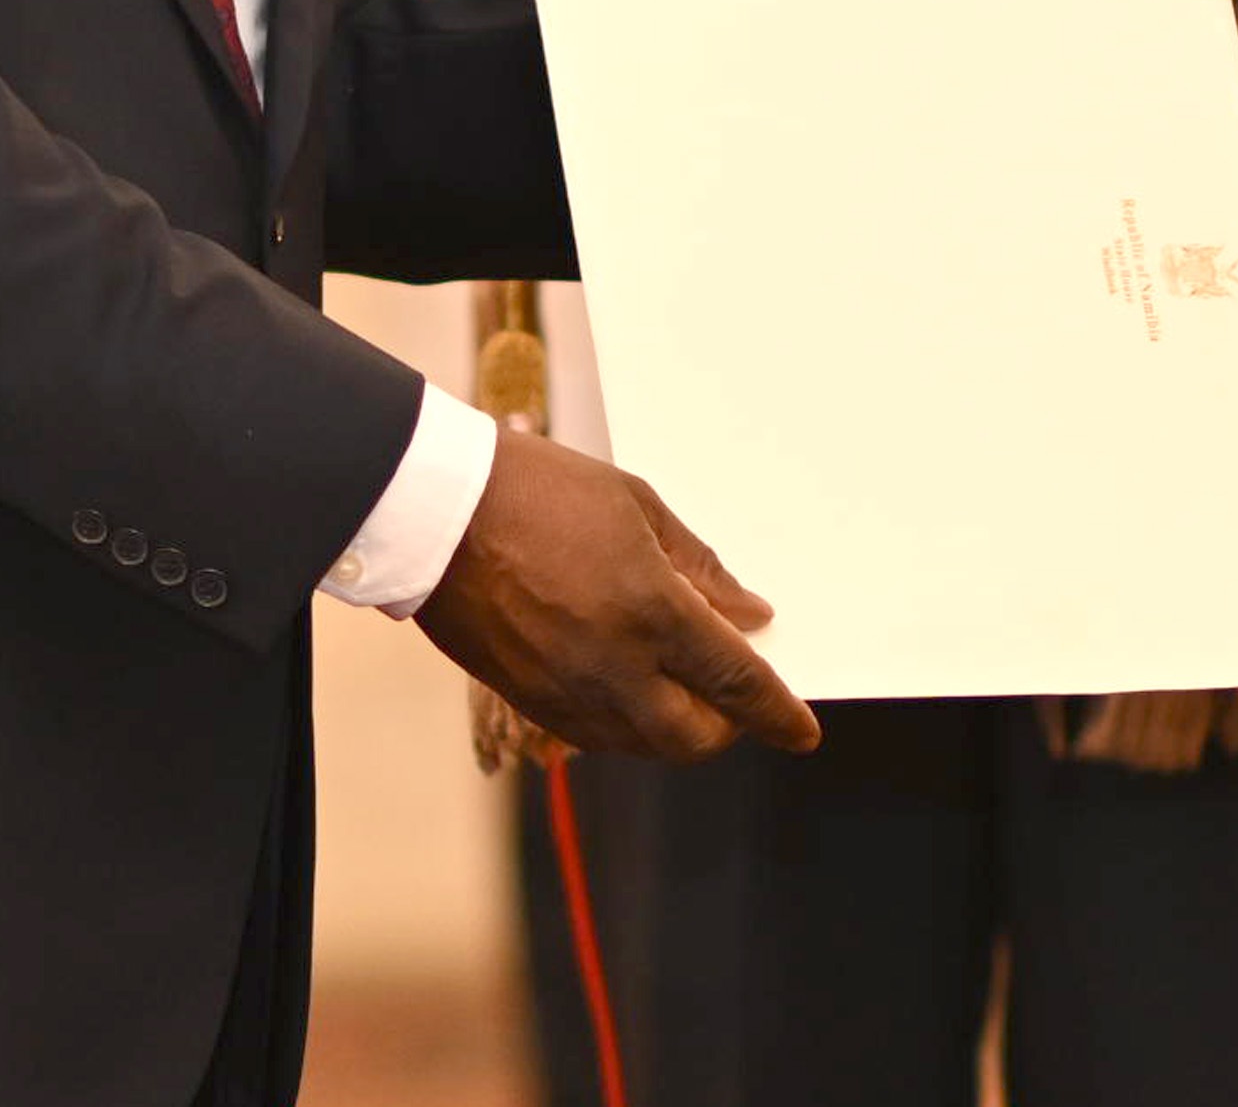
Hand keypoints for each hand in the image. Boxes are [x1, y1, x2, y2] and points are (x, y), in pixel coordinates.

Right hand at [414, 429, 819, 759]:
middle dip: (729, 727)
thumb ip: (700, 569)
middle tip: (737, 695)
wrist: (435, 512)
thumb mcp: (636, 507)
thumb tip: (748, 614)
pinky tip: (631, 686)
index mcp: (651, 614)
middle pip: (695, 737)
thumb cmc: (537, 493)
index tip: (801, 731)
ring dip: (678, 728)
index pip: (736, 685)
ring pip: (645, 744)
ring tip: (684, 685)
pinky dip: (629, 724)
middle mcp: (614, 669)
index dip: (777, 714)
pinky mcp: (529, 700)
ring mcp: (567, 693)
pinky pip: (597, 736)